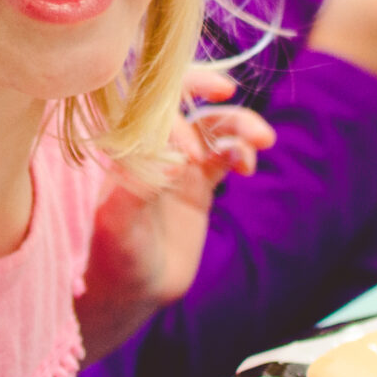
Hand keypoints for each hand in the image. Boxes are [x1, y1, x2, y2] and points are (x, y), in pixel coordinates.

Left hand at [80, 70, 276, 356]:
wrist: (132, 291)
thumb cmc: (114, 257)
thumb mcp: (116, 226)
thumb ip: (135, 191)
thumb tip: (175, 161)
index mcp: (125, 145)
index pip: (147, 100)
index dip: (170, 104)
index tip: (189, 146)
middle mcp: (152, 147)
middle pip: (182, 98)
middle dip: (205, 85)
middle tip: (227, 88)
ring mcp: (178, 162)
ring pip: (212, 125)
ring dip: (238, 121)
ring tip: (262, 138)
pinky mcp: (199, 183)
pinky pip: (226, 154)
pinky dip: (241, 150)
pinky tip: (246, 166)